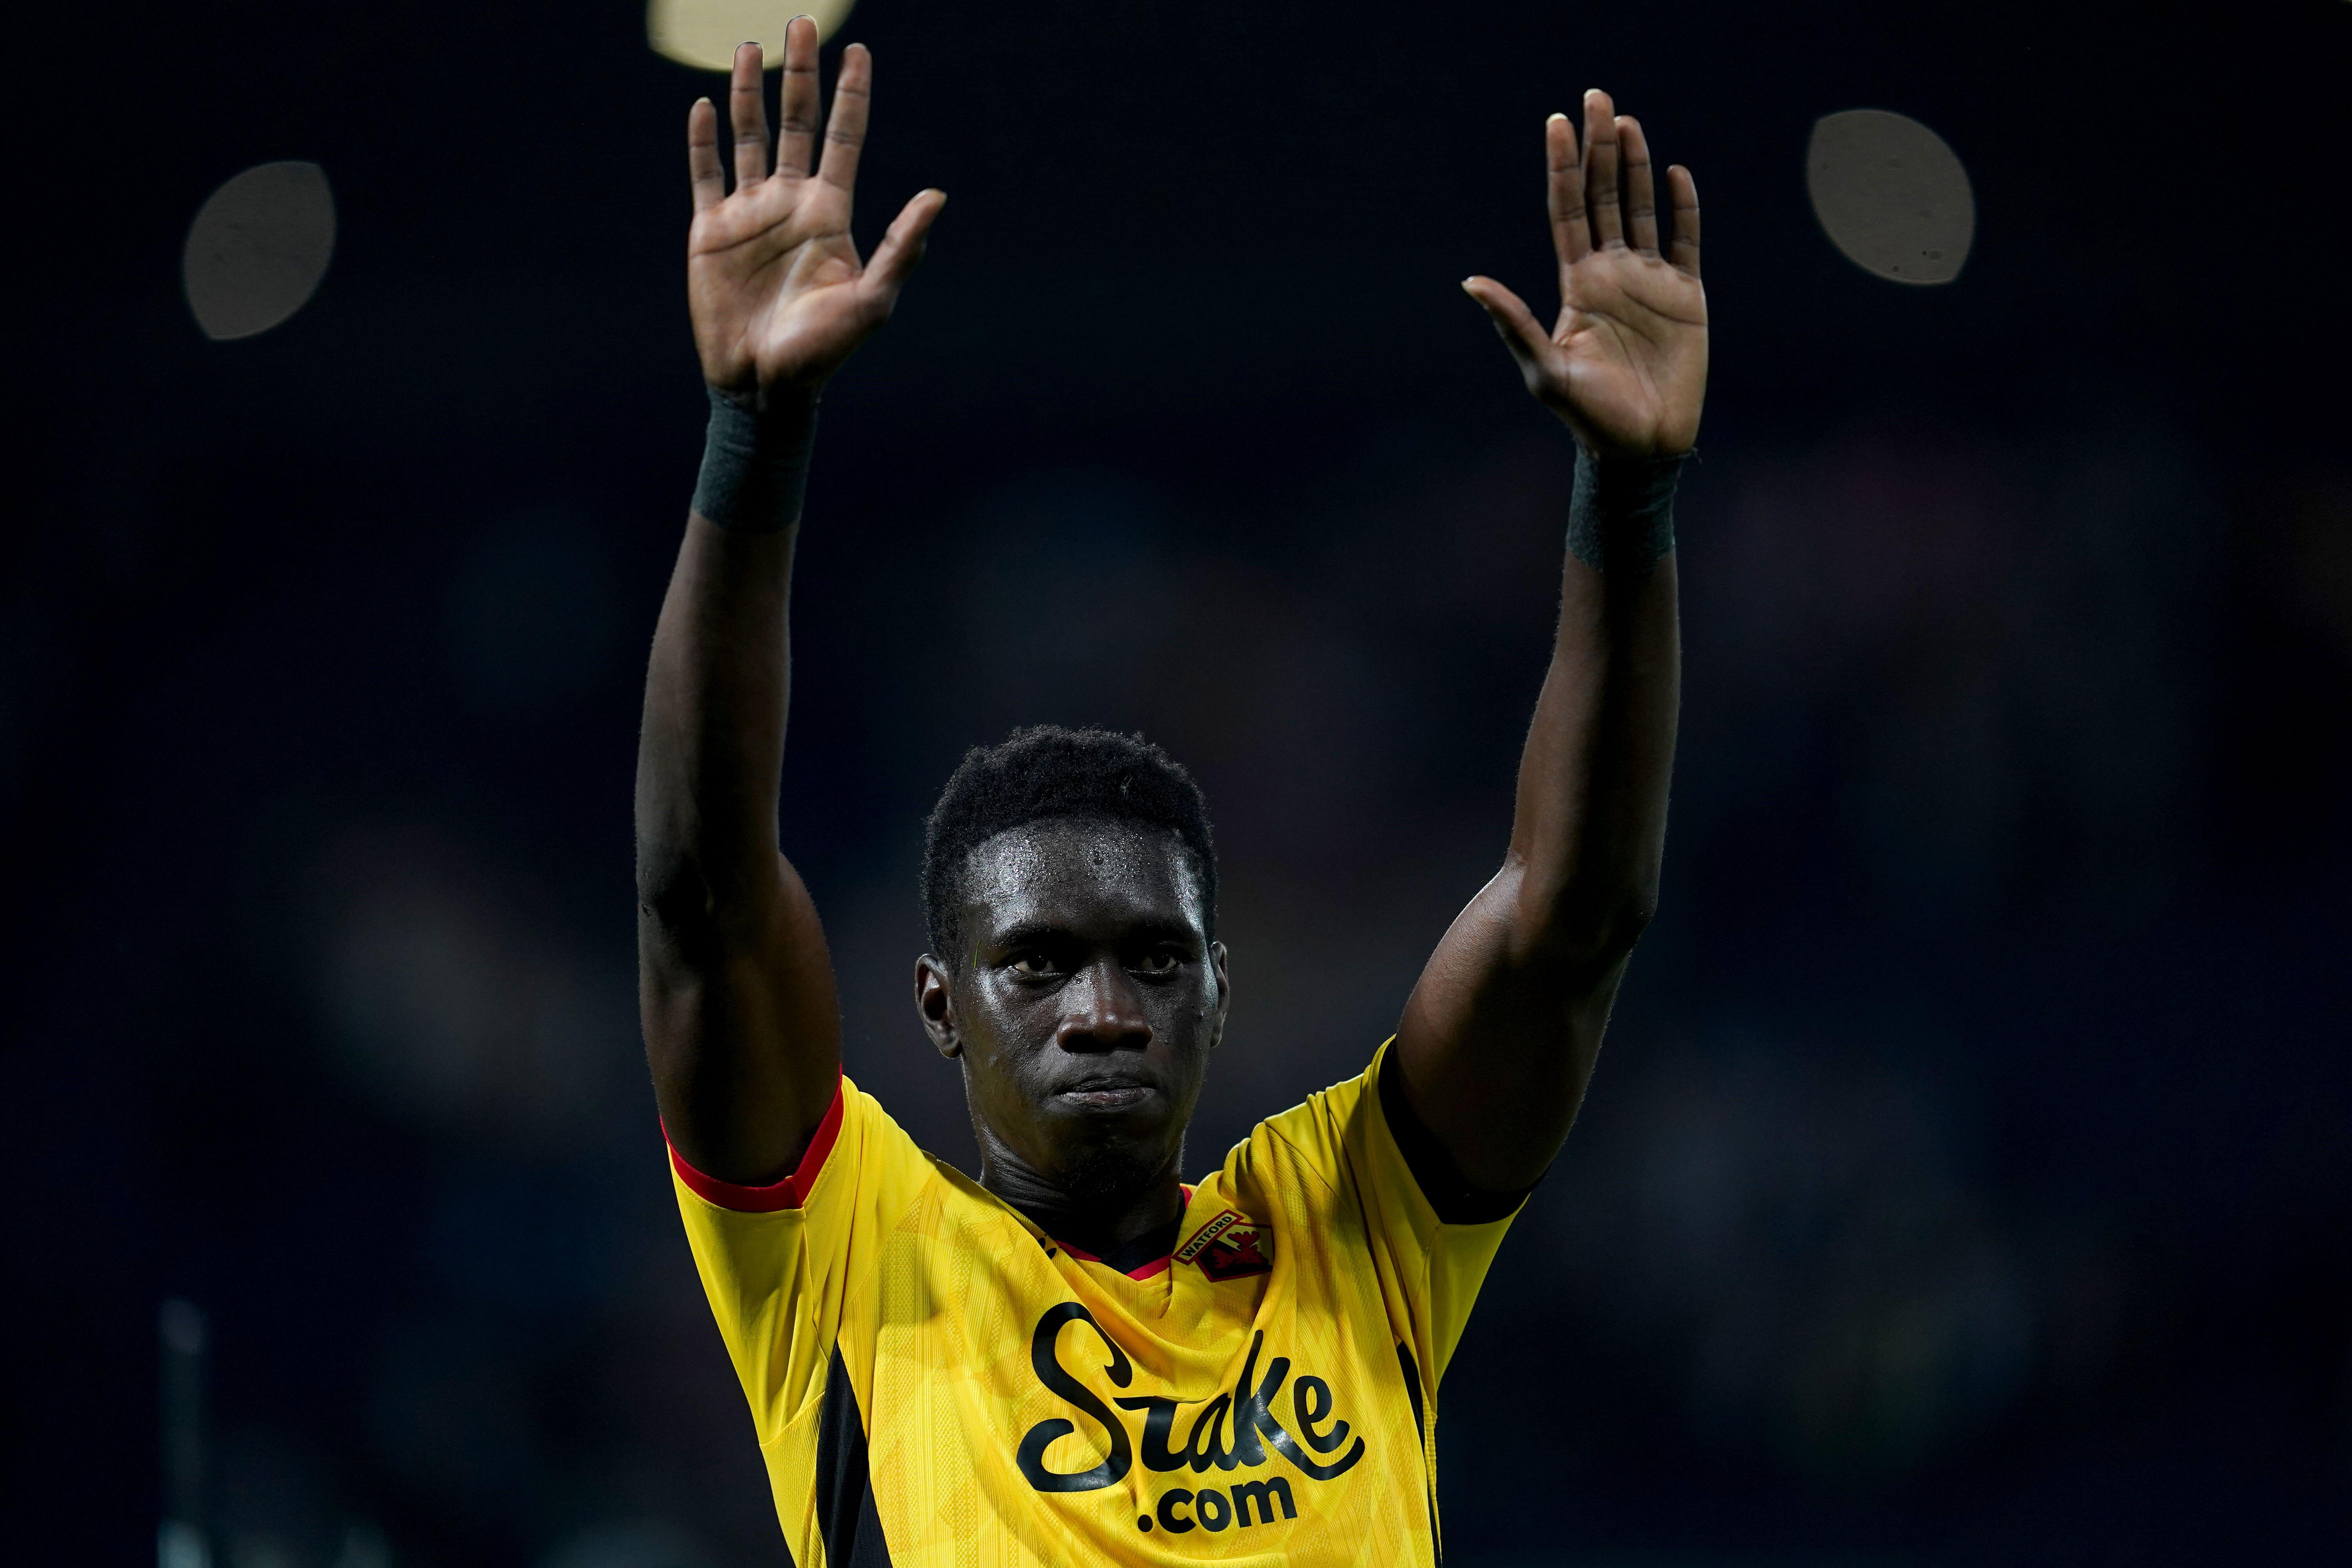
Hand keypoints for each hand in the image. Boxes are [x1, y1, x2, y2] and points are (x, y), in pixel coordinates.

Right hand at [687, 19, 945, 399]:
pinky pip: (705, 175)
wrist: (765, 385)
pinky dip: (702, 141)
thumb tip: (937, 196)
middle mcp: (791, 203)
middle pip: (796, 122)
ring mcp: (749, 214)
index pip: (843, 138)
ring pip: (749, 136)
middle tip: (802, 24)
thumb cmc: (823, 351)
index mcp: (830, 213)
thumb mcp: (872, 303)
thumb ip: (902, 249)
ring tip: (748, 47)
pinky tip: (702, 106)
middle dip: (799, 74)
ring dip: (747, 92)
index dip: (850, 95)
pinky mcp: (710, 231)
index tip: (858, 51)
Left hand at [1464, 90, 1705, 456]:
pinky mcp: (1686, 297)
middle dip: (1599, 148)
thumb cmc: (1588, 416)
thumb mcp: (1544, 370)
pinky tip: (1676, 175)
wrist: (1640, 446)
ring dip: (1635, 166)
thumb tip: (1470, 281)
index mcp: (1577, 284)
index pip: (1567, 211)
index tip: (1556, 121)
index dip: (1562, 166)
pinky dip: (1684, 208)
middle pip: (1602, 196)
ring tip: (1628, 123)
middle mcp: (1611, 273)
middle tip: (1597, 98)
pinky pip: (1686, 242)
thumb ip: (1514, 323)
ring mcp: (1650, 281)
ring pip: (1640, 208)